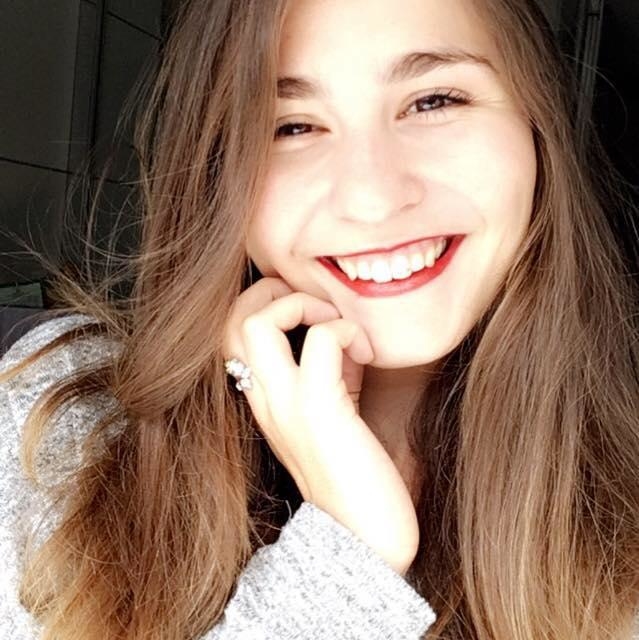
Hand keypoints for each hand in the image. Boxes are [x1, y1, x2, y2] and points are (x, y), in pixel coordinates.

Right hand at [223, 277, 418, 574]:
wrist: (365, 538)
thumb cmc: (355, 473)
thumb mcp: (333, 408)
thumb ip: (328, 370)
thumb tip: (340, 332)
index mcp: (263, 399)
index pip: (230, 330)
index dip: (266, 303)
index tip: (315, 314)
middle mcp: (263, 399)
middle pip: (230, 318)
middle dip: (274, 291)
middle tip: (321, 309)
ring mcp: (285, 404)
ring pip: (257, 321)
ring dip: (305, 305)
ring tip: (338, 326)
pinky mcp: (318, 411)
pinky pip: (321, 341)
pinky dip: (346, 330)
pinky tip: (368, 354)